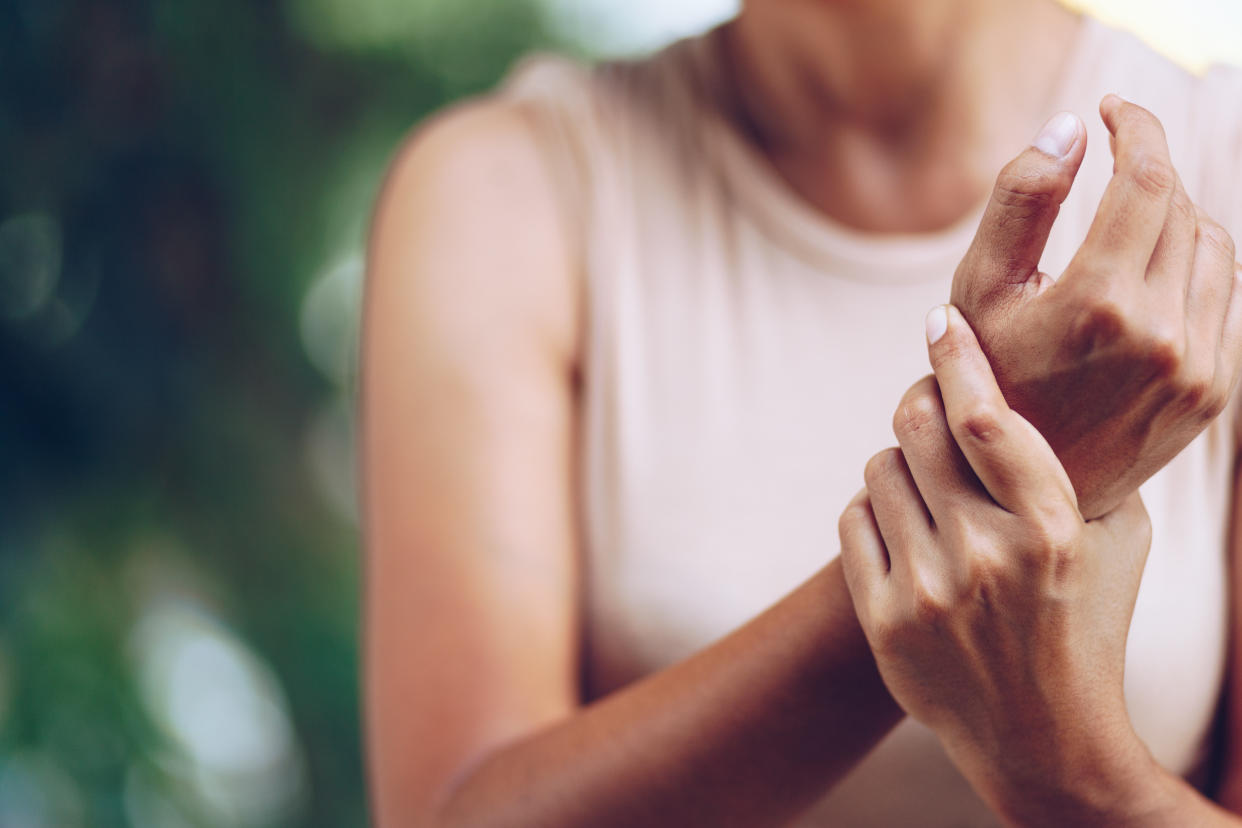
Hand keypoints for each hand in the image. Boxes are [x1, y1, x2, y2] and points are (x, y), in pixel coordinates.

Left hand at [839, 306, 1163, 824]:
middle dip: (919, 402)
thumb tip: (1036, 378)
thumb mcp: (1115, 541)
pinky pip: (852, 520)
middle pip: (915, 428)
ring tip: (931, 494)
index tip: (941, 322)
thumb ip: (1085, 465)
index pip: (987, 417)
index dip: (956, 357)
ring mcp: (928, 592)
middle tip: (929, 405)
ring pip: (879, 469)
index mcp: (1053, 529)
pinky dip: (874, 512)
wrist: (1042, 738)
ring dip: (900, 466)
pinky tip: (905, 532)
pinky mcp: (883, 621)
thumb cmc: (1084, 622)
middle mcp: (988, 556)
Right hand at [951, 95, 1241, 519]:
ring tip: (1128, 220)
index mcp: (1099, 303)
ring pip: (1214, 247)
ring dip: (1175, 215)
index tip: (1112, 110)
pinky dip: (1191, 267)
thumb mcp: (979, 290)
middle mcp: (1161, 335)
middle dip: (1147, 169)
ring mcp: (1197, 368)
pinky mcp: (1215, 391)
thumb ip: (1019, 200)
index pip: (1146, 178)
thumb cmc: (987, 379)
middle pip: (1181, 206)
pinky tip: (1147, 275)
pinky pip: (1222, 297)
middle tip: (1110, 163)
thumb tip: (1070, 128)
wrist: (1021, 488)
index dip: (1135, 128)